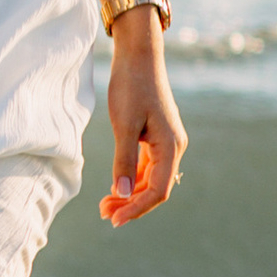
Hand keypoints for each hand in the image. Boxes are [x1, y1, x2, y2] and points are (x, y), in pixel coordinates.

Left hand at [100, 21, 185, 226]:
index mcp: (171, 147)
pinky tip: (116, 186)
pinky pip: (146, 166)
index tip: (113, 219)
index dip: (136, 208)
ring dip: (130, 193)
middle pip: (155, 188)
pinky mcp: (155, 137)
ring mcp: (165, 142)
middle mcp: (173, 147)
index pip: (158, 190)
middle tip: (103, 214)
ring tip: (105, 205)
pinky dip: (131, 178)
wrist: (138, 57)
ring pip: (150, 178)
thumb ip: (124, 160)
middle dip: (131, 204)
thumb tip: (123, 194)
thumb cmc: (131, 87)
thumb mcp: (124, 125)